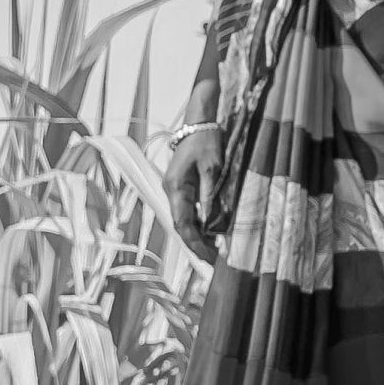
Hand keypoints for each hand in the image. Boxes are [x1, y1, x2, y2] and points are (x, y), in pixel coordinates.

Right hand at [165, 125, 231, 261]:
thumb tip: (210, 222)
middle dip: (195, 244)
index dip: (194, 242)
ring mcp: (174, 190)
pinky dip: (197, 224)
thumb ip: (210, 195)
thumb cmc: (206, 142)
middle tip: (213, 260)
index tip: (208, 256)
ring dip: (196, 236)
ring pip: (182, 220)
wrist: (199, 124)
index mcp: (176, 187)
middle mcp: (170, 191)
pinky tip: (210, 233)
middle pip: (180, 225)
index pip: (182, 223)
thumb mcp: (213, 169)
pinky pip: (186, 211)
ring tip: (213, 251)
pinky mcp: (180, 188)